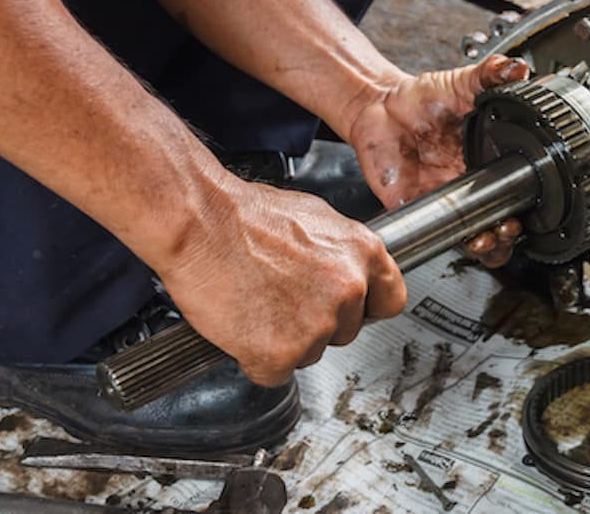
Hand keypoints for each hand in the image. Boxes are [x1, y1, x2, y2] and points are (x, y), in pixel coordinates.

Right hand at [153, 177, 405, 385]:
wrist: (199, 223)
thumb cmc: (244, 217)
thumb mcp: (315, 219)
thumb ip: (341, 253)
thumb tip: (349, 271)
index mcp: (363, 253)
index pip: (390, 301)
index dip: (366, 308)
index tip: (352, 311)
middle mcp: (348, 289)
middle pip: (346, 331)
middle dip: (317, 324)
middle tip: (281, 299)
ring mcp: (318, 325)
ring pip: (311, 353)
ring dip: (286, 341)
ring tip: (257, 304)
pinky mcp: (281, 353)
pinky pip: (275, 373)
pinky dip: (256, 359)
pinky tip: (242, 327)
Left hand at [347, 55, 530, 267]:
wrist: (378, 105)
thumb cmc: (421, 97)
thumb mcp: (460, 83)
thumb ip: (489, 75)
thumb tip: (517, 68)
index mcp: (487, 162)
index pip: (516, 196)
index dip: (526, 210)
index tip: (527, 212)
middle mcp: (470, 187)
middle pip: (499, 226)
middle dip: (509, 238)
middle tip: (508, 229)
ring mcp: (446, 201)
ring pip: (473, 239)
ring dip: (486, 248)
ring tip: (486, 240)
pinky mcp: (418, 208)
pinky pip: (436, 236)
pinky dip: (449, 244)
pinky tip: (457, 238)